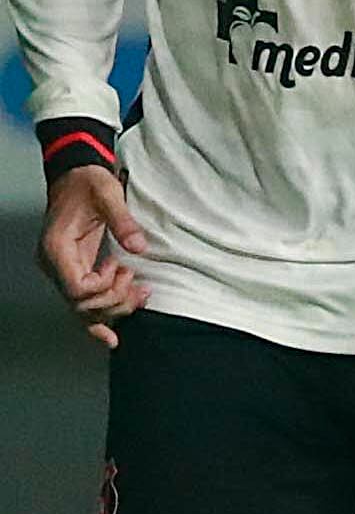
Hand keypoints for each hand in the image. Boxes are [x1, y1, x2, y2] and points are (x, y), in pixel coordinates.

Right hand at [36, 166, 148, 345]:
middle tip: (137, 283)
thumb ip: (122, 220)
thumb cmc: (87, 183)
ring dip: (115, 308)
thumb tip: (139, 246)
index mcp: (57, 248)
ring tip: (140, 293)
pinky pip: (83, 303)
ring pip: (83, 310)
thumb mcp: (107, 194)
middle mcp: (54, 264)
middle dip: (114, 300)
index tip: (119, 267)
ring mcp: (62, 271)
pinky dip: (98, 320)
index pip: (76, 289)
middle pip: (81, 305)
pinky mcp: (74, 272)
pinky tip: (111, 337)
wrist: (75, 177)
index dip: (102, 288)